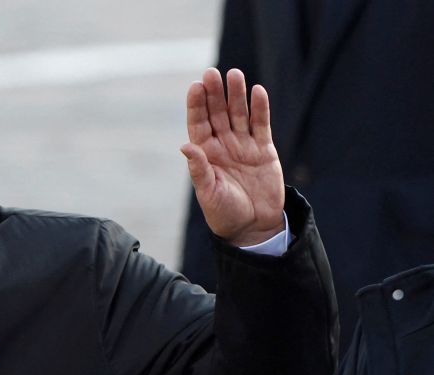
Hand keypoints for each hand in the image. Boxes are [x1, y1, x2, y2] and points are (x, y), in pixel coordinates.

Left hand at [181, 68, 284, 246]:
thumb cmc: (224, 213)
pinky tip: (257, 92)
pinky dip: (260, 108)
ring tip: (235, 75)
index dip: (196, 105)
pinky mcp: (264, 149)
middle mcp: (222, 145)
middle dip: (215, 93)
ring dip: (236, 95)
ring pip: (239, 114)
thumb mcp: (209, 193)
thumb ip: (199, 169)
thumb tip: (185, 146)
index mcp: (205, 154)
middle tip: (213, 73)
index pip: (198, 123)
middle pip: (218, 113)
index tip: (195, 86)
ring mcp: (243, 145)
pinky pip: (261, 125)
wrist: (253, 227)